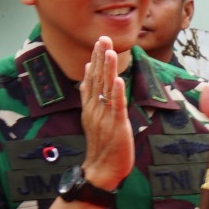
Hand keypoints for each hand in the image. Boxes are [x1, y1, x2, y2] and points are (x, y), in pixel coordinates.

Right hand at [80, 37, 134, 190]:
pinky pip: (116, 107)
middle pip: (96, 79)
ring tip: (109, 52)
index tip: (98, 43)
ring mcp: (104, 117)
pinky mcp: (116, 126)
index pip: (92, 79)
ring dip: (108, 69)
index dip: (95, 61)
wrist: (101, 170)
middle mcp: (95, 109)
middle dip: (100, 58)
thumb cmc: (103, 146)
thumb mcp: (97, 120)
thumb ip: (95, 101)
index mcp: (91, 107)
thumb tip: (95, 82)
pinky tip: (117, 80)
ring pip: (105, 89)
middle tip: (103, 38)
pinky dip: (116, 93)